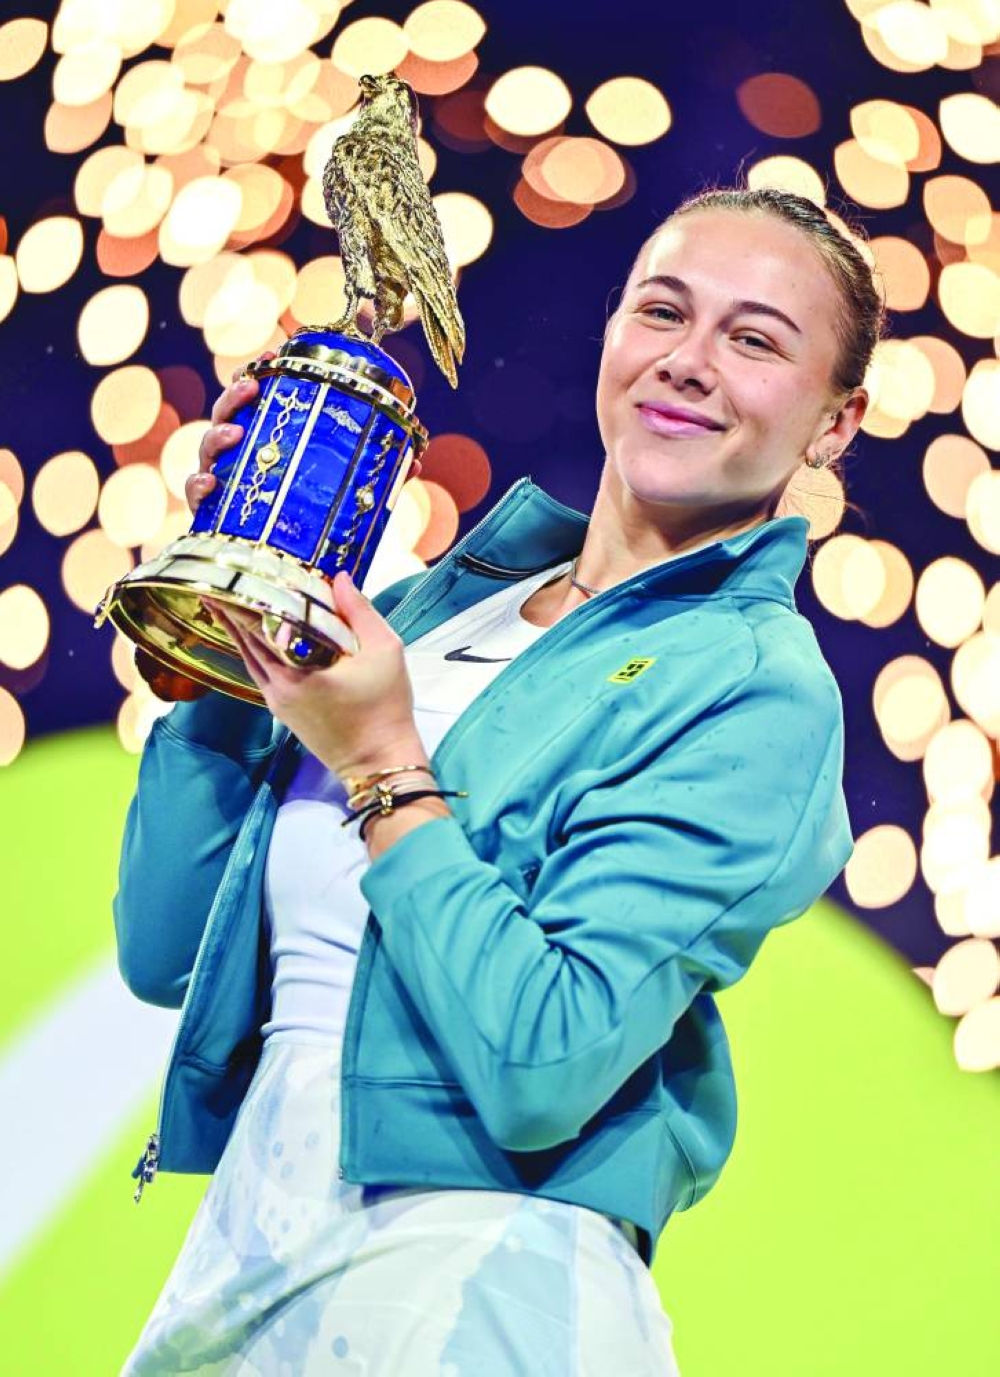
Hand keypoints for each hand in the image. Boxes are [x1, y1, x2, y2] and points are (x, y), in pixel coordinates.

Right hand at [186, 351, 421, 515]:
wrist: (293, 572)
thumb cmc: (314, 521)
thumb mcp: (347, 495)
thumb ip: (376, 477)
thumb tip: (416, 461)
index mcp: (267, 441)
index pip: (256, 401)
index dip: (258, 374)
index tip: (270, 356)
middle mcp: (240, 458)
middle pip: (226, 416)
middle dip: (234, 397)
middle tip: (252, 388)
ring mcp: (223, 483)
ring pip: (208, 451)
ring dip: (216, 437)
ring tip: (235, 435)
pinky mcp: (212, 516)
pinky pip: (198, 497)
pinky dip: (199, 486)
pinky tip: (211, 483)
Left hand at [204, 572, 426, 780]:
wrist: (379, 761)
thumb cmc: (385, 707)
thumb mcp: (384, 651)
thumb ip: (359, 611)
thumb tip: (340, 578)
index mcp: (296, 671)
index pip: (260, 625)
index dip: (246, 598)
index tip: (235, 573)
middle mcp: (277, 687)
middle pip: (246, 641)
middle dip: (233, 612)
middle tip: (218, 583)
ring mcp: (277, 702)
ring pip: (250, 659)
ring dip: (238, 632)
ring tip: (224, 605)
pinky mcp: (283, 712)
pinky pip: (260, 673)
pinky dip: (253, 651)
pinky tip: (253, 638)